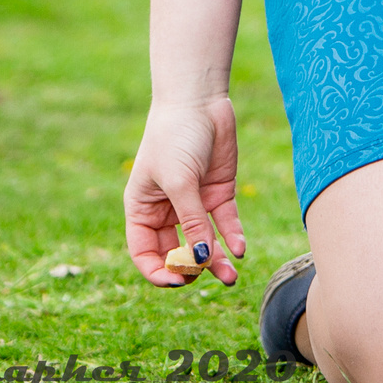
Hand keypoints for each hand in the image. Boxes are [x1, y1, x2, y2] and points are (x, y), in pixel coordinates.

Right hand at [124, 97, 246, 287]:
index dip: (158, 271)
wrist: (200, 102)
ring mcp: (195, 203)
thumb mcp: (180, 181)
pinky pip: (225, 223)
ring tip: (231, 277)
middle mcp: (167, 210)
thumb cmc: (175, 138)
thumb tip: (200, 259)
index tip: (177, 281)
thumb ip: (192, 221)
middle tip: (209, 278)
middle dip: (192, 269)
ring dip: (216, 260)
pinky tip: (239, 249)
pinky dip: (231, 237)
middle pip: (177, 251)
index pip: (145, 252)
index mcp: (142, 209)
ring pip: (204, 242)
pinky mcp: (219, 192)